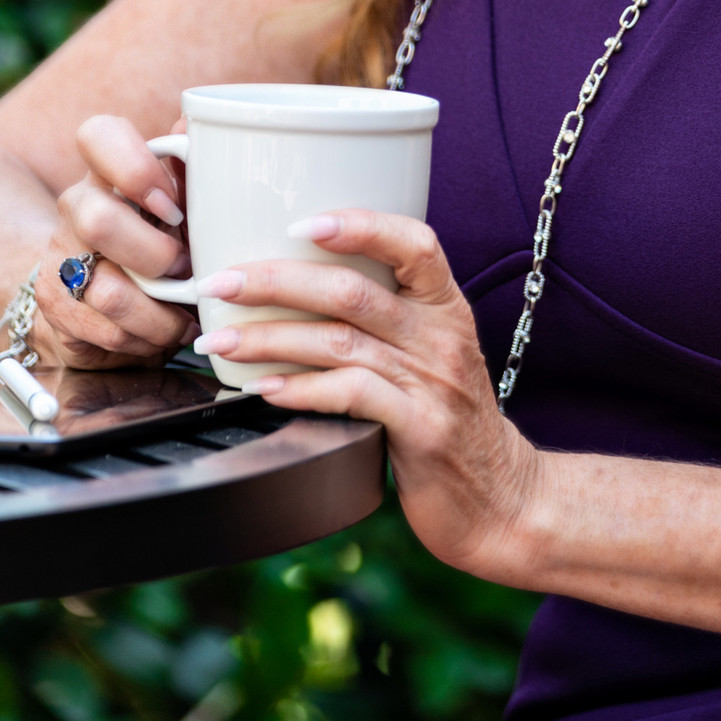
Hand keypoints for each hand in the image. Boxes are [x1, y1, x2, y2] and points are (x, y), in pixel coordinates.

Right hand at [32, 115, 197, 367]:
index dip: (135, 168)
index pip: (98, 135)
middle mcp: (76, 208)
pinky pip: (108, 331)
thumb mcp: (180, 202)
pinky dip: (147, 339)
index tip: (171, 204)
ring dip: (161, 312)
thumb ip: (191, 166)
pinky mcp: (56, 306)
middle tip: (186, 268)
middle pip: (99, 221)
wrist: (104, 296)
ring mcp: (61, 258)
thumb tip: (201, 121)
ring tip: (184, 313)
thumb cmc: (158, 237)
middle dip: (157, 256)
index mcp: (107, 169)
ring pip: (109, 291)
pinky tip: (160, 332)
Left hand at [191, 211, 541, 578]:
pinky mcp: (420, 430)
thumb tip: (299, 288)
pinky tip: (263, 388)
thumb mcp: (434, 353)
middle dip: (275, 281)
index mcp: (445, 307)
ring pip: (339, 342)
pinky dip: (300, 388)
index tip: (299, 224)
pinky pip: (350, 395)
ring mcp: (432, 383)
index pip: (414, 242)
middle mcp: (441, 336)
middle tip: (220, 284)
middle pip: (352, 291)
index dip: (359, 225)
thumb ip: (386, 319)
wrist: (501, 497)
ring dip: (269, 338)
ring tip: (219, 340)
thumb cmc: (451, 418)